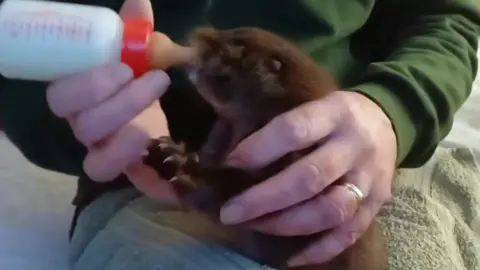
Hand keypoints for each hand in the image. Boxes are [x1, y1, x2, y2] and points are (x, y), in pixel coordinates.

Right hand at [46, 0, 179, 203]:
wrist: (176, 116)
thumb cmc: (151, 80)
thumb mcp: (148, 54)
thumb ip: (139, 32)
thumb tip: (139, 1)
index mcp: (84, 96)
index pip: (61, 96)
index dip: (87, 83)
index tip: (125, 66)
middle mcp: (87, 125)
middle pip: (80, 123)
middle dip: (115, 101)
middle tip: (152, 79)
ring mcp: (104, 151)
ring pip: (93, 153)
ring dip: (126, 129)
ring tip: (157, 108)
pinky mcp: (124, 171)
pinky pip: (109, 174)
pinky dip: (127, 158)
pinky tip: (151, 139)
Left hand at [221, 91, 396, 266]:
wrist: (387, 122)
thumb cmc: (336, 115)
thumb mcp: (314, 102)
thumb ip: (282, 126)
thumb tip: (235, 156)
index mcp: (335, 113)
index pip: (295, 130)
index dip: (260, 148)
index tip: (230, 163)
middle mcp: (354, 147)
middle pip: (310, 178)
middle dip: (264, 199)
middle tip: (230, 212)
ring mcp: (369, 180)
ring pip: (330, 211)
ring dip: (286, 225)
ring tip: (254, 226)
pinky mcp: (376, 205)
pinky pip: (349, 235)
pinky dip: (318, 250)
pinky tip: (289, 257)